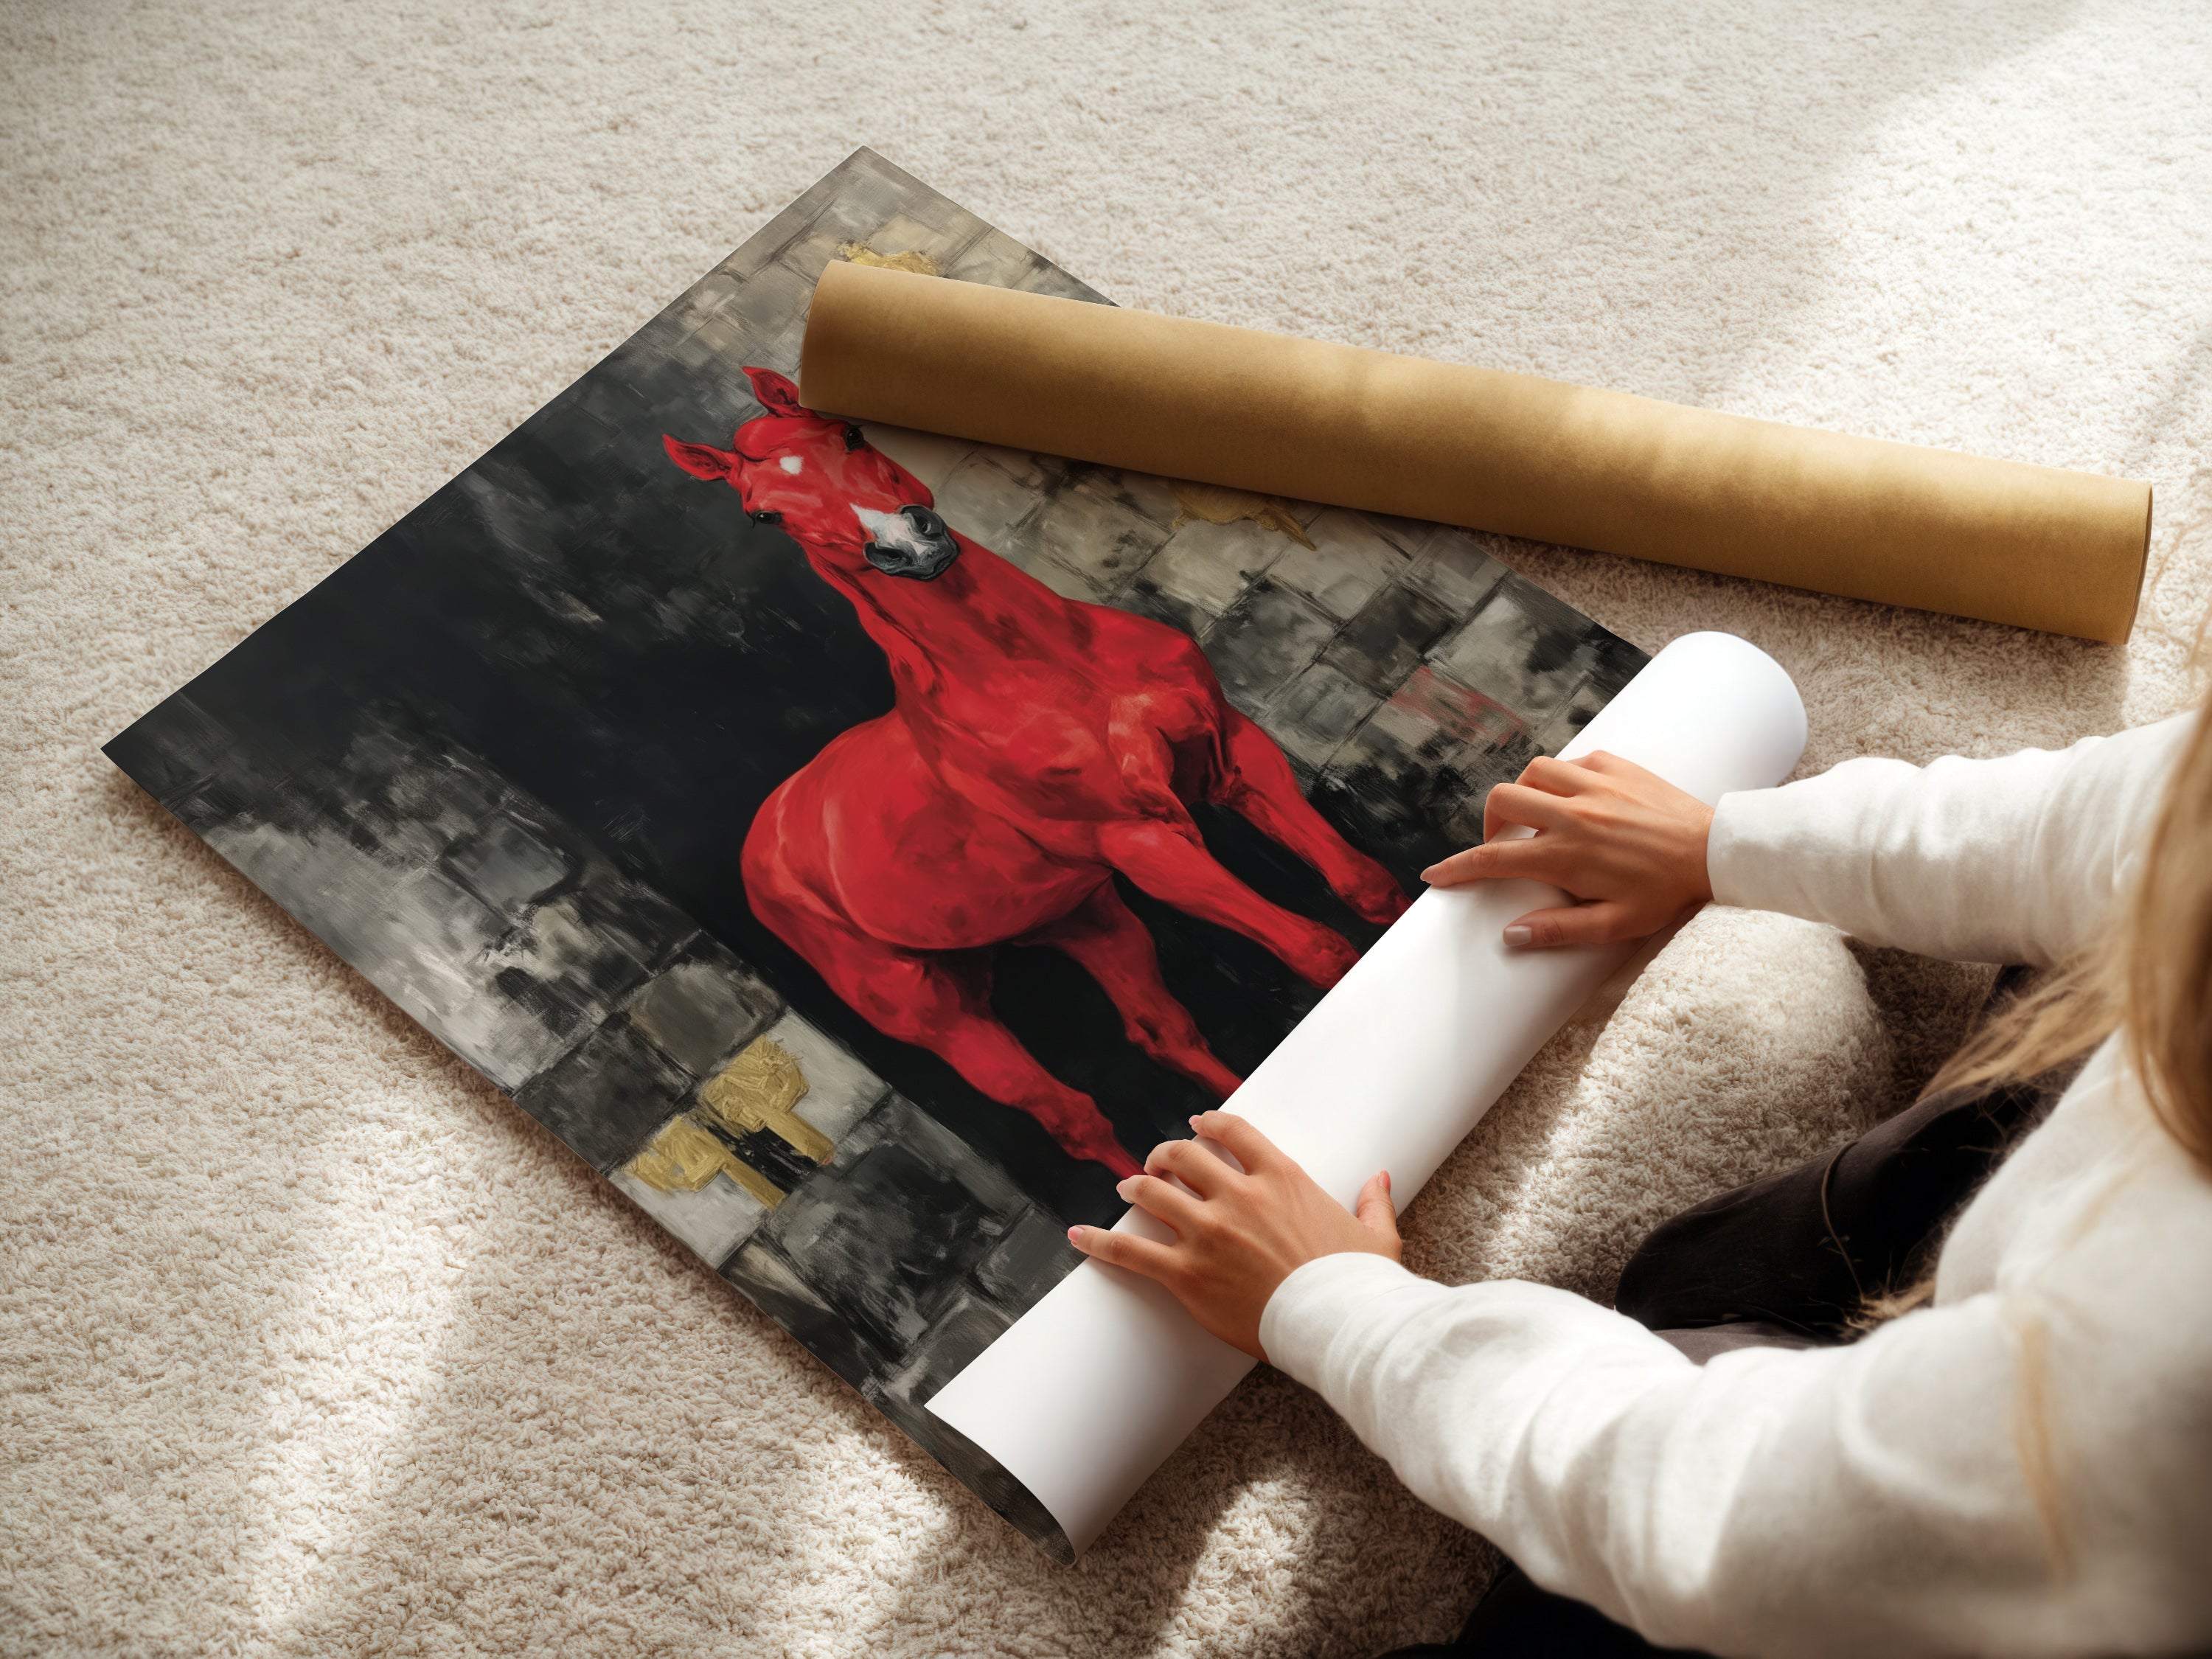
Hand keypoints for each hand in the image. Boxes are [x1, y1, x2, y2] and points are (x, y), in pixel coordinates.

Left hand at [1067, 1111, 1399, 1360]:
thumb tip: (1380, 1178)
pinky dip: (1100, 1241)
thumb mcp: (1375, 1236)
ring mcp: (1209, 1233)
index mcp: (1282, 1178)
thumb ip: (1373, 1202)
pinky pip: (1131, 1251)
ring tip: (1126, 1188)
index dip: (1209, 1124)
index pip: (1233, 1132)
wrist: (1340, 1326)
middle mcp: (1239, 1196)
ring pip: (1153, 1193)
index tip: (1196, 1125)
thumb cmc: (1359, 1284)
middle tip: (1157, 1163)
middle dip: (1165, 1155)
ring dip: (1135, 1187)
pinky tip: (1078, 1235)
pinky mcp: (1187, 1274)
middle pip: (1184, 1156)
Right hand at [1419, 751, 1713, 948]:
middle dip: (1489, 823)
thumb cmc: (1666, 893)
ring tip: (1536, 817)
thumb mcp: (1615, 925)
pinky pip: (1571, 761)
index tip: (1435, 876)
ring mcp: (1594, 784)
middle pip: (1502, 801)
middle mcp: (1572, 813)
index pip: (1493, 859)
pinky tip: (1574, 798)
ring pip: (1532, 772)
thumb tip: (1511, 935)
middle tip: (1502, 844)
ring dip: (1524, 794)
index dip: (1457, 868)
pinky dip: (1562, 778)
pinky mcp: (1616, 765)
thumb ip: (1559, 930)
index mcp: (1566, 855)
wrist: (1715, 851)